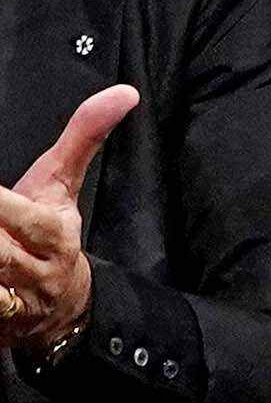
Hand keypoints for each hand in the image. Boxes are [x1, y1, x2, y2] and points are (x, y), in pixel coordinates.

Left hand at [0, 85, 137, 353]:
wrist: (59, 309)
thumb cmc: (53, 233)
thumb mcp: (66, 186)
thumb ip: (84, 137)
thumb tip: (126, 92)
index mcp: (51, 232)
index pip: (23, 218)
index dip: (3, 205)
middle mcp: (30, 270)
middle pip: (0, 253)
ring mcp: (9, 300)